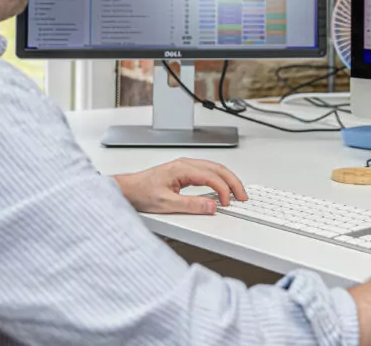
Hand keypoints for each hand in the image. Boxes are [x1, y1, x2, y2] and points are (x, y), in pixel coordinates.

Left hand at [113, 158, 247, 214]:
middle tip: (242, 196)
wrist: (127, 190)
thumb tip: (211, 205)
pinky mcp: (184, 172)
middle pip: (217, 168)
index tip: (228, 203)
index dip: (223, 190)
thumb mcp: (166, 203)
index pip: (211, 176)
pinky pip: (207, 172)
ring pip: (214, 168)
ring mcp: (185, 167)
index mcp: (183, 168)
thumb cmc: (141, 193)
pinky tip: (222, 188)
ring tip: (236, 193)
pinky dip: (219, 179)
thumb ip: (190, 205)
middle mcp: (185, 164)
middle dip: (233, 182)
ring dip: (228, 180)